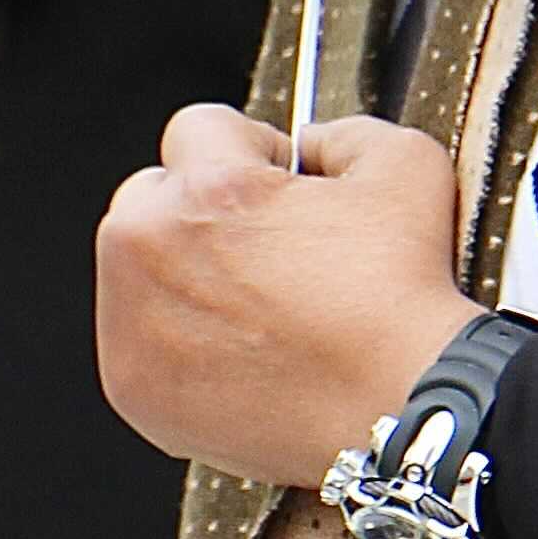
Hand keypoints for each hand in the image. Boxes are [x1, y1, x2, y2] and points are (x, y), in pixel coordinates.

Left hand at [96, 108, 481, 490]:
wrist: (400, 411)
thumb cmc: (402, 301)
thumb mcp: (407, 167)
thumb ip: (346, 131)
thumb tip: (309, 141)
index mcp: (209, 190)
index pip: (197, 127)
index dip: (251, 150)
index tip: (278, 186)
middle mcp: (150, 249)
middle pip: (149, 194)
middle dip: (200, 209)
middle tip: (265, 251)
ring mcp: (132, 324)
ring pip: (135, 267)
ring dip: (179, 272)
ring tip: (253, 308)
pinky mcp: (131, 386)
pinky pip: (135, 337)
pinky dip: (174, 339)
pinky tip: (238, 352)